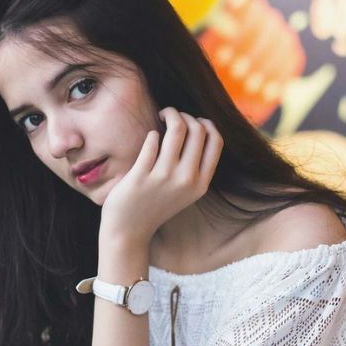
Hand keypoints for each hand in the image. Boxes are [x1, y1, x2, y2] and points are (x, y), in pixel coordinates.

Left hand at [99, 107, 223, 246]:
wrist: (129, 231)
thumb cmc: (156, 205)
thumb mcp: (185, 191)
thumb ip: (195, 167)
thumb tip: (198, 127)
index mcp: (201, 183)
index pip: (216, 141)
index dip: (206, 123)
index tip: (193, 120)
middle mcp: (187, 180)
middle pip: (197, 130)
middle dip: (186, 115)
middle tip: (172, 115)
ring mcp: (164, 178)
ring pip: (177, 130)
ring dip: (170, 114)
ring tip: (162, 115)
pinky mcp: (142, 176)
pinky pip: (152, 141)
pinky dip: (153, 134)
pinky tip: (151, 138)